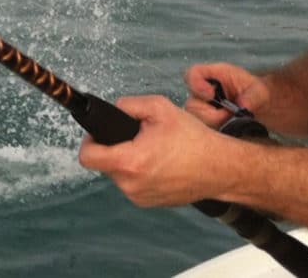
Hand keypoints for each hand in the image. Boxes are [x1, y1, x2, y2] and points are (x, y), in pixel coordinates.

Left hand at [78, 95, 230, 206]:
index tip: (98, 134)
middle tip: (135, 137)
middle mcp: (131, 185)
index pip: (87, 157)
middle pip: (104, 163)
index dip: (89, 141)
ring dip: (127, 160)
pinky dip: (139, 172)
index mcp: (130, 162)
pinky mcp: (149, 203)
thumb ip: (129, 104)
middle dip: (114, 147)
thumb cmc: (194, 140)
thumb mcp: (159, 108)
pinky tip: (157, 162)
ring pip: (118, 174)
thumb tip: (114, 108)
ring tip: (150, 149)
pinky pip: (132, 183)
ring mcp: (140, 197)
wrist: (220, 168)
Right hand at [184, 63, 270, 127]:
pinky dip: (216, 130)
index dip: (196, 84)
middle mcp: (201, 91)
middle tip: (229, 114)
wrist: (257, 107)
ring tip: (231, 120)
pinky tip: (228, 126)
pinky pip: (203, 130)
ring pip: (197, 120)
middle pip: (192, 104)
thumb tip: (243, 105)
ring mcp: (200, 108)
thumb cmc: (254, 93)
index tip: (210, 95)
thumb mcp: (259, 91)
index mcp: (212, 75)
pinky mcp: (203, 122)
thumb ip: (252, 97)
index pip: (192, 74)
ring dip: (215, 123)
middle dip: (210, 113)